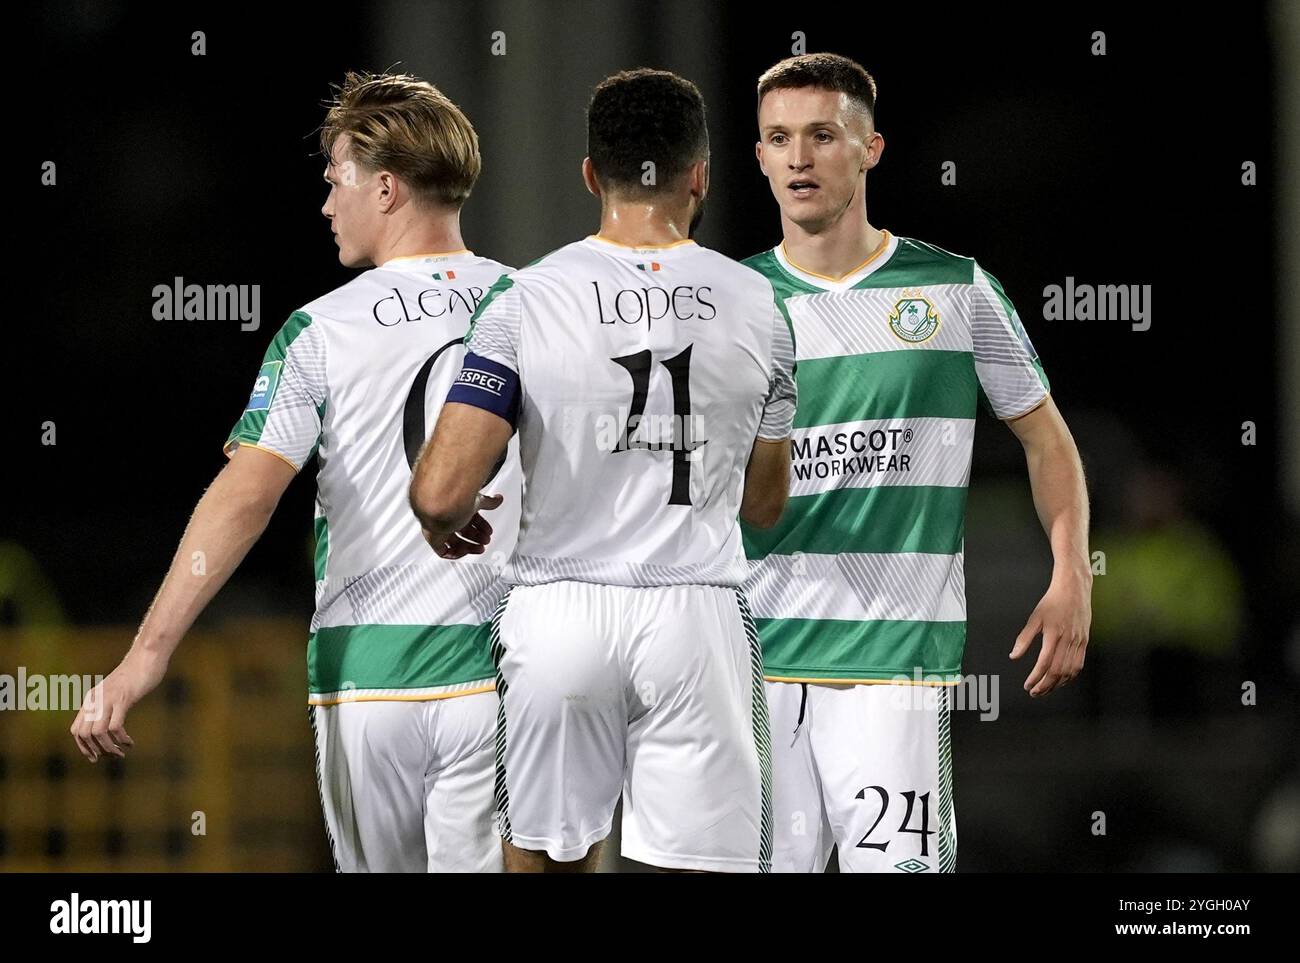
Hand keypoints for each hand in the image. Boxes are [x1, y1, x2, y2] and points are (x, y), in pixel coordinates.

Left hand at [71, 646, 168, 761]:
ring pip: (98, 732)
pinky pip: (115, 725)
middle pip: (84, 734)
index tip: (96, 757)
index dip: (84, 747)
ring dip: (109, 748)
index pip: (76, 730)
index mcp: (91, 699)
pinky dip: (121, 739)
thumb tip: (109, 720)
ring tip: (121, 752)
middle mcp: (95, 699)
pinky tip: (130, 742)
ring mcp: (108, 698)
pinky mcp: (123, 698)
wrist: (147, 655)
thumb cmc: (136, 673)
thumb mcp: (116, 690)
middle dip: (96, 750)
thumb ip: (109, 703)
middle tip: (112, 756)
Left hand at [423, 493, 503, 559]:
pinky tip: (466, 551)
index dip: (480, 525)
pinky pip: (443, 552)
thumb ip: (488, 502)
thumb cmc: (454, 501)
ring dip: (469, 546)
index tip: (488, 530)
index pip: (469, 518)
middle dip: (476, 537)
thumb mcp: (477, 502)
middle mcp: (447, 518)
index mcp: (456, 507)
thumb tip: (497, 499)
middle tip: (486, 540)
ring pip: (454, 542)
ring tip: (480, 548)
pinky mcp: (434, 539)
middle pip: (463, 532)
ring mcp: (440, 529)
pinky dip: (456, 553)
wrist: (440, 507)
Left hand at [1010, 571, 1091, 696]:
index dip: (1035, 677)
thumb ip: (1024, 638)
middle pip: (1057, 671)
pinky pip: (1079, 664)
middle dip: (1045, 685)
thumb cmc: (1052, 601)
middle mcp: (1068, 640)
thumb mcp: (1035, 618)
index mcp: (1053, 634)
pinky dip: (1070, 676)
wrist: (1074, 589)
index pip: (1044, 663)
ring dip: (1057, 684)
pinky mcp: (1085, 641)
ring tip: (1046, 689)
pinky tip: (1061, 680)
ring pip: (1069, 670)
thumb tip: (1014, 656)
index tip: (1027, 685)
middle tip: (1034, 692)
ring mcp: (1079, 641)